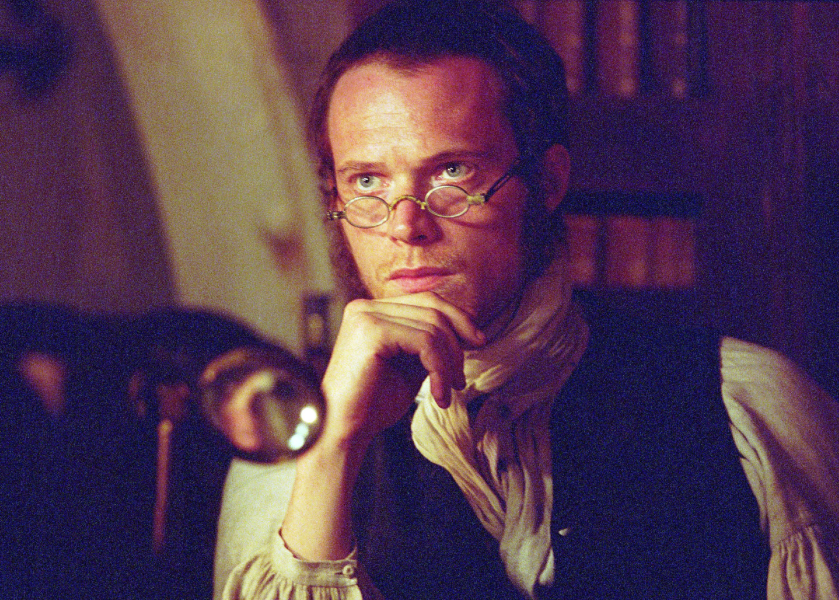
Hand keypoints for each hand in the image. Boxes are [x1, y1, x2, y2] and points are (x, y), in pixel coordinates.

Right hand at [319, 292, 485, 448]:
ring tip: (449, 391)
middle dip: (457, 342)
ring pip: (433, 327)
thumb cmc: (373, 403)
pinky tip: (438, 395)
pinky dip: (440, 369)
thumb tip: (468, 331)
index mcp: (372, 310)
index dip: (457, 319)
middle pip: (433, 308)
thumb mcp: (409, 365)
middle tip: (461, 378)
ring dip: (450, 362)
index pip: (427, 301)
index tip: (478, 343)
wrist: (343, 431)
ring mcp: (366, 316)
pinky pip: (425, 342)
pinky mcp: (372, 332)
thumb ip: (429, 344)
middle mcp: (366, 307)